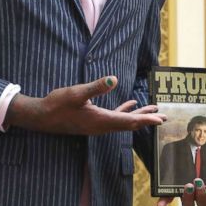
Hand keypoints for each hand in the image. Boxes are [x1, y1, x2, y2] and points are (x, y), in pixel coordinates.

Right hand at [6, 76, 165, 134]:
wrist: (41, 117)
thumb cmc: (57, 104)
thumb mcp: (77, 92)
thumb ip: (96, 86)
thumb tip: (114, 79)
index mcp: (101, 120)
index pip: (129, 122)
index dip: (146, 119)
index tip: (160, 119)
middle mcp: (102, 126)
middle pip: (130, 124)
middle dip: (147, 120)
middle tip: (164, 117)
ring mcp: (97, 125)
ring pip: (123, 122)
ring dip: (139, 116)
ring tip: (153, 111)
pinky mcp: (92, 121)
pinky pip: (114, 118)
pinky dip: (125, 112)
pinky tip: (131, 104)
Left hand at [156, 168, 205, 205]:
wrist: (193, 149)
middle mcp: (202, 198)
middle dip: (202, 196)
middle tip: (199, 183)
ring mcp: (188, 196)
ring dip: (189, 198)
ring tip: (188, 185)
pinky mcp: (174, 190)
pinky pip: (169, 199)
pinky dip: (164, 202)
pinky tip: (161, 204)